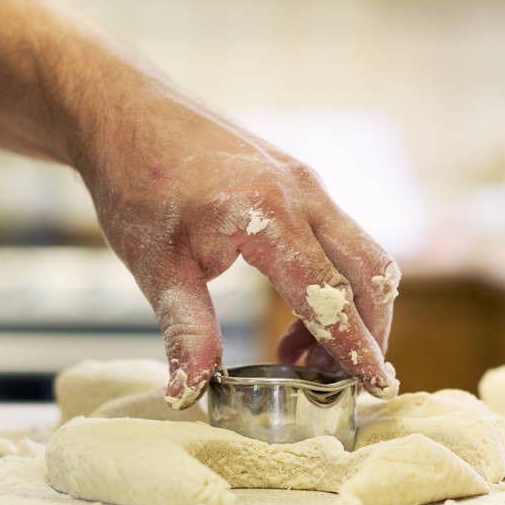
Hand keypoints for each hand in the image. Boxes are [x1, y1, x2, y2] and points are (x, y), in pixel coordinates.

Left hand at [76, 87, 400, 408]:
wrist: (128, 111)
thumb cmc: (136, 181)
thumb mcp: (154, 266)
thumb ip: (186, 329)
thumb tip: (188, 393)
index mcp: (270, 215)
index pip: (329, 295)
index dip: (355, 348)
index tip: (377, 387)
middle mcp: (303, 195)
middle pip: (369, 274)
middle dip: (369, 332)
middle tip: (340, 381)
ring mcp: (307, 184)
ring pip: (363, 255)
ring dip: (353, 309)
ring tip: (303, 354)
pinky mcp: (301, 182)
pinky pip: (341, 239)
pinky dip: (337, 282)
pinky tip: (295, 312)